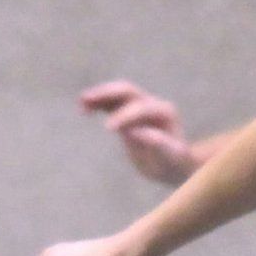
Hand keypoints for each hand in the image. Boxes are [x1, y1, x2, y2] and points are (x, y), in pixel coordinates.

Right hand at [80, 79, 199, 184]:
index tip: (107, 128)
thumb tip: (137, 132)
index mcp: (165, 113)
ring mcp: (139, 105)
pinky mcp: (127, 111)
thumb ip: (158, 145)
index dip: (124, 116)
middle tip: (88, 101)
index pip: (142, 108)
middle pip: (127, 91)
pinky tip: (82, 107)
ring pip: (116, 93)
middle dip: (107, 94)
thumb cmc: (173, 164)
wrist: (174, 164)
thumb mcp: (169, 160)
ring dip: (98, 95)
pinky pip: (110, 102)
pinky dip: (97, 102)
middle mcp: (152, 104)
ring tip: (81, 103)